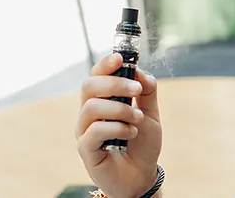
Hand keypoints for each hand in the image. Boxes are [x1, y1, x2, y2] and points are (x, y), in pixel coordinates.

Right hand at [76, 53, 161, 197]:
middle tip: (136, 90)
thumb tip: (139, 70)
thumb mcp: (150, 113)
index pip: (95, 75)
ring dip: (119, 108)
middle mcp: (88, 113)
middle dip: (115, 83)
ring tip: (136, 118)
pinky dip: (117, 128)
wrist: (142, 175)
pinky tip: (131, 133)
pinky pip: (94, 131)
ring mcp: (84, 131)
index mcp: (102, 100)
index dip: (105, 64)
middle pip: (89, 86)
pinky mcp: (86, 149)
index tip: (121, 58)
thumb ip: (147, 90)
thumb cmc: (142, 144)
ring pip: (91, 107)